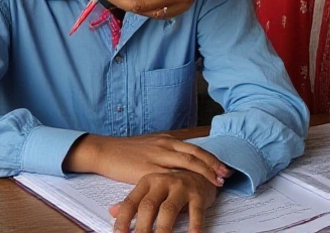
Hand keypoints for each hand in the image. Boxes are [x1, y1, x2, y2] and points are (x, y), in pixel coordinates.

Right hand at [64, 134, 229, 186]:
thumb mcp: (149, 146)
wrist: (103, 151)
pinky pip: (169, 176)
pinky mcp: (146, 170)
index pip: (194, 147)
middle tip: (226, 175)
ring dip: (204, 173)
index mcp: (165, 140)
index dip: (211, 158)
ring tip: (216, 183)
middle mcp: (163, 145)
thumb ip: (165, 152)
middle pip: (194, 154)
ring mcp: (155, 157)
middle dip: (213, 165)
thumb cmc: (125, 151)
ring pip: (186, 163)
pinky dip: (183, 182)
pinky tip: (191, 189)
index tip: (223, 167)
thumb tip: (182, 163)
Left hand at [109, 170, 218, 232]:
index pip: (131, 202)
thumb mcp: (150, 189)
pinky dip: (193, 226)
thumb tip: (112, 212)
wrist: (201, 169)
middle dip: (142, 227)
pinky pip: (195, 212)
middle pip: (148, 206)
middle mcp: (162, 182)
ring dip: (163, 229)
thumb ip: (133, 201)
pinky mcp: (197, 194)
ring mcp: (180, 187)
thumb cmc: (172, 184)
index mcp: (147, 181)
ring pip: (168, 210)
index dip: (123, 219)